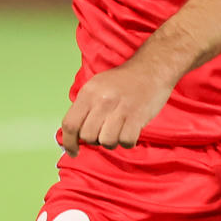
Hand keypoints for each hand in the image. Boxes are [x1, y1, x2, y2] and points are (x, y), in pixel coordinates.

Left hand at [59, 56, 178, 153]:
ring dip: (112, 142)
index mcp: (88, 93)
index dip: (68, 142)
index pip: (70, 124)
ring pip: (106, 141)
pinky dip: (127, 142)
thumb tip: (72, 134)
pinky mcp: (137, 116)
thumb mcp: (96, 87)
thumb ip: (84, 108)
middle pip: (87, 136)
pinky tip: (130, 132)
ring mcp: (120, 108)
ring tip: (118, 131)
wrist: (152, 69)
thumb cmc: (122, 82)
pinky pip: (126, 141)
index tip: (73, 152)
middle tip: (104, 132)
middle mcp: (102, 100)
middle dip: (94, 140)